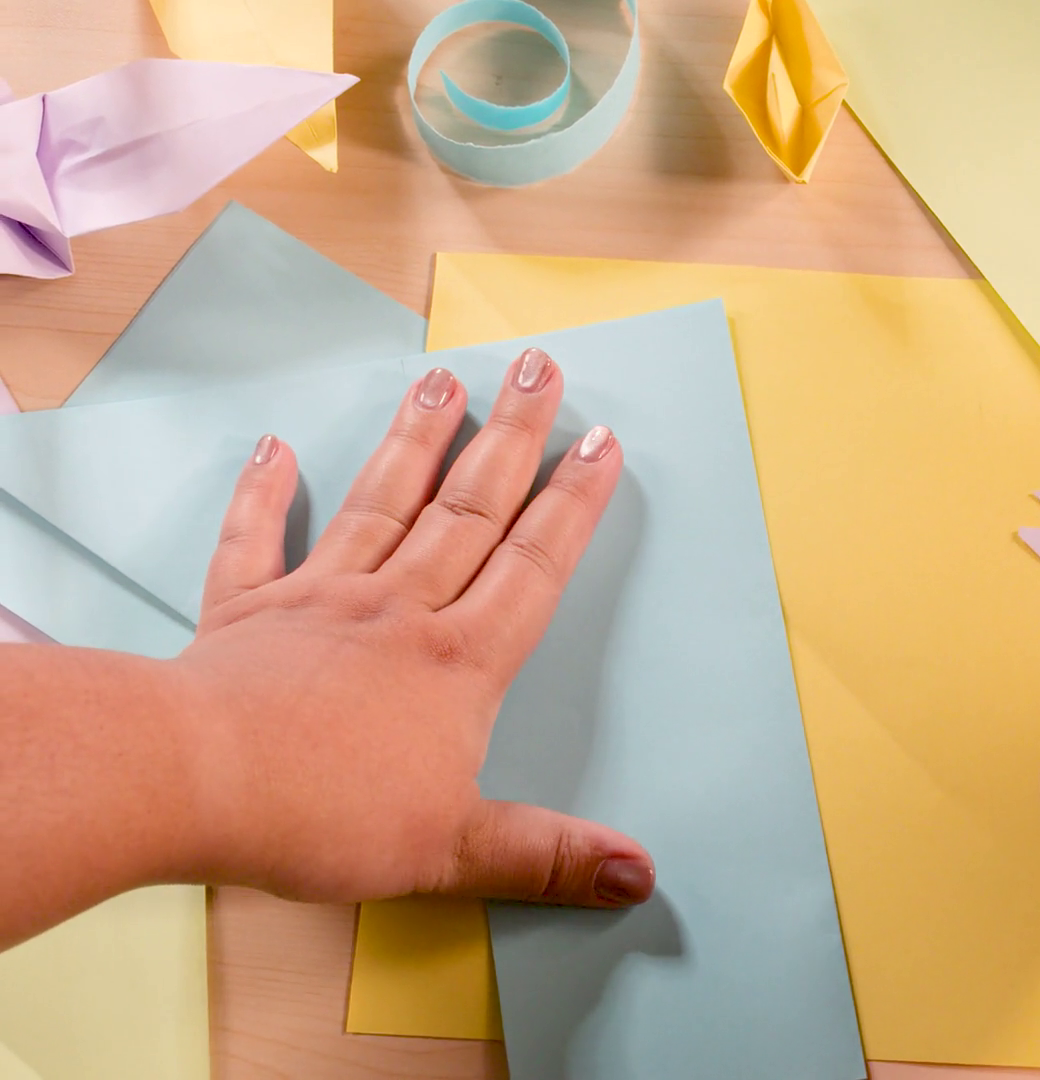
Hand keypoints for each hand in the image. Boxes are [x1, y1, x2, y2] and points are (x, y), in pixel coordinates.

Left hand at [174, 349, 653, 907]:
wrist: (190, 781)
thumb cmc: (320, 813)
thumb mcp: (454, 850)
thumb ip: (547, 857)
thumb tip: (638, 876)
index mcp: (459, 662)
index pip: (534, 566)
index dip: (575, 504)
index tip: (602, 443)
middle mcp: (400, 610)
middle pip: (470, 509)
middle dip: (513, 437)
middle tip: (540, 370)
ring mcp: (320, 599)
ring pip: (383, 503)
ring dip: (417, 440)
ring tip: (444, 382)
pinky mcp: (245, 611)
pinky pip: (256, 539)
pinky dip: (264, 492)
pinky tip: (273, 448)